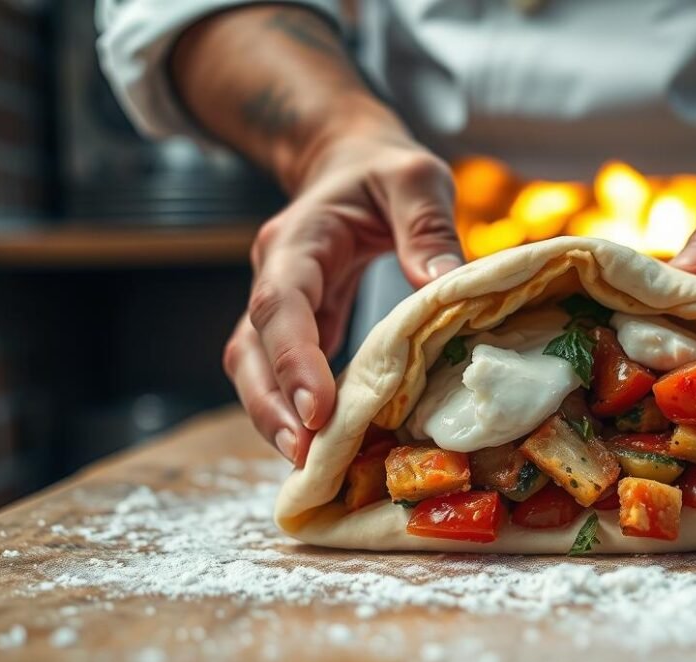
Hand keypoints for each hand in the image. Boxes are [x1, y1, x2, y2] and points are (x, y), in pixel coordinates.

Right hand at [225, 131, 462, 464]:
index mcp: (298, 240)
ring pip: (253, 371)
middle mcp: (274, 277)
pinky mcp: (296, 331)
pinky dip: (295, 413)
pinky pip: (281, 377)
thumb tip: (445, 286)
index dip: (293, 359)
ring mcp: (279, 307)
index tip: (317, 410)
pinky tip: (327, 446)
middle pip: (250, 350)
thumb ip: (428, 225)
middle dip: (271, 407)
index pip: (280, 303)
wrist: (350, 162)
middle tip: (307, 457)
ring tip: (310, 466)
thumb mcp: (416, 178)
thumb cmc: (384, 172)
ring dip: (274, 419)